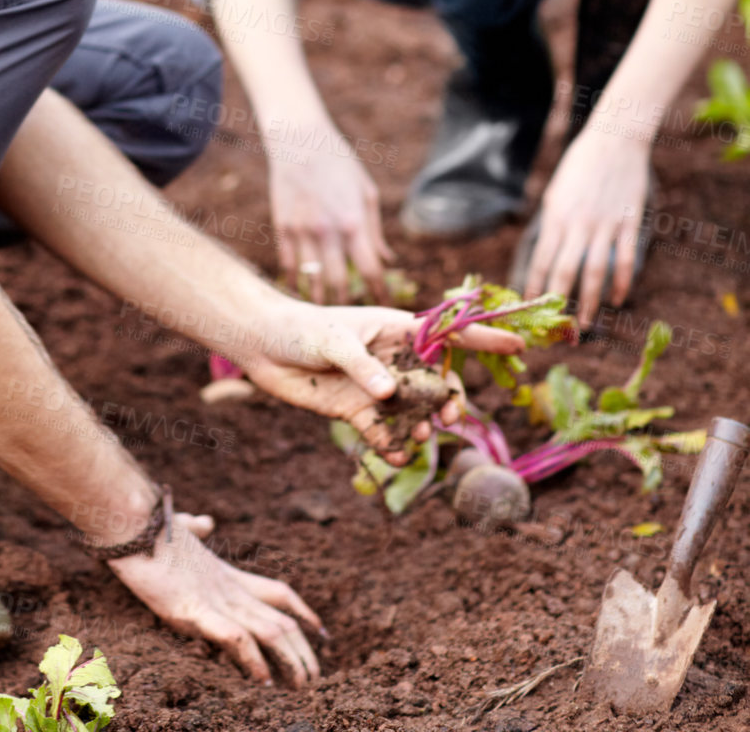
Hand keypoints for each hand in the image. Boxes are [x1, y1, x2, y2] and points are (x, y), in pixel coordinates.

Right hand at [109, 510, 323, 686]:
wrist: (131, 522)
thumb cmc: (150, 525)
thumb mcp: (179, 526)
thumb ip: (195, 527)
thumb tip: (205, 521)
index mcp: (227, 573)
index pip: (278, 592)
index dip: (303, 611)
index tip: (321, 631)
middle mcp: (228, 588)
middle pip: (281, 619)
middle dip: (303, 650)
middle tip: (316, 676)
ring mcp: (213, 599)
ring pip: (268, 631)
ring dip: (290, 660)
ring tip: (302, 684)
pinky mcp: (193, 610)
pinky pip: (235, 638)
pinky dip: (253, 659)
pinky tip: (263, 679)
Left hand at [242, 303, 524, 462]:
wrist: (262, 346)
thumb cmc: (299, 328)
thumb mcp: (331, 339)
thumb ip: (361, 366)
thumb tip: (389, 394)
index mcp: (395, 329)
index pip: (448, 331)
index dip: (484, 337)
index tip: (518, 344)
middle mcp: (393, 360)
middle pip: (438, 380)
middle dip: (450, 397)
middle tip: (448, 414)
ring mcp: (378, 388)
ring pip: (416, 411)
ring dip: (424, 425)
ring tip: (420, 433)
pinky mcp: (358, 411)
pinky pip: (386, 432)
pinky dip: (394, 445)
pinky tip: (394, 453)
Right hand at [267, 122, 392, 302]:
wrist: (299, 141)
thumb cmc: (340, 164)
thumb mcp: (366, 193)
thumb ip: (375, 231)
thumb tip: (387, 260)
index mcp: (353, 222)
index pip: (370, 270)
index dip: (380, 292)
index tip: (387, 308)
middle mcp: (327, 232)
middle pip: (339, 283)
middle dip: (349, 304)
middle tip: (355, 316)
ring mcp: (302, 231)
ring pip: (311, 279)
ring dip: (320, 299)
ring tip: (327, 312)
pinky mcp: (282, 227)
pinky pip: (288, 264)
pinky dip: (295, 280)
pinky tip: (300, 290)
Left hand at [524, 121, 649, 328]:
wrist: (614, 141)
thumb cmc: (579, 167)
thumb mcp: (555, 193)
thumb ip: (552, 223)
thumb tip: (545, 253)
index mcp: (556, 216)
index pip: (540, 258)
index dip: (533, 284)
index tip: (527, 304)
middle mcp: (578, 224)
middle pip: (566, 270)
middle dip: (560, 300)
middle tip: (558, 327)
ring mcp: (605, 225)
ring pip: (595, 271)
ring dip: (590, 300)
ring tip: (585, 322)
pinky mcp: (628, 223)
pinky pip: (624, 259)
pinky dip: (621, 282)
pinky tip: (616, 298)